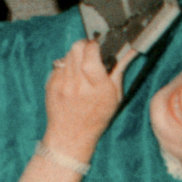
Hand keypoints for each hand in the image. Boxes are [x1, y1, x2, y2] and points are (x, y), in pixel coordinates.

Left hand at [43, 39, 133, 159]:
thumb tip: (130, 49)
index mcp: (97, 87)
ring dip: (76, 54)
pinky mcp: (51, 84)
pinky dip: (66, 66)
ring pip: (67, 54)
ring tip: (81, 66)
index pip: (91, 54)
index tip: (98, 45)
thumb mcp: (115, 97)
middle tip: (90, 52)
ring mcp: (62, 84)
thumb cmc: (97, 117)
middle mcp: (78, 84)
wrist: (70, 136)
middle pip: (77, 48)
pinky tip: (71, 77)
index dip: (94, 45)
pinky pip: (59, 64)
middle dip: (84, 45)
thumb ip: (120, 70)